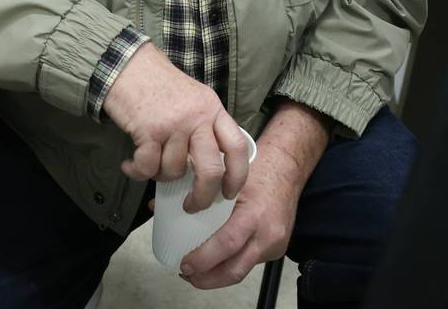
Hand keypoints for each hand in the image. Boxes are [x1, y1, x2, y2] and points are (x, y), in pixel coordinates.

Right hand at [101, 43, 248, 212]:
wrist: (126, 64)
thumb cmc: (158, 83)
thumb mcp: (194, 98)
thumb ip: (205, 126)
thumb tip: (209, 168)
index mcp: (213, 109)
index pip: (238, 147)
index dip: (238, 176)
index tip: (229, 193)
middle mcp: (197, 117)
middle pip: (211, 170)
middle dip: (202, 196)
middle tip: (192, 205)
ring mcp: (174, 124)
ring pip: (174, 170)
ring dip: (158, 174)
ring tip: (148, 162)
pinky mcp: (149, 130)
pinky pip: (148, 167)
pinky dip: (137, 172)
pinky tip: (130, 165)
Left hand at [177, 101, 329, 288]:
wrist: (287, 170)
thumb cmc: (257, 169)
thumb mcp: (225, 177)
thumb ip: (195, 192)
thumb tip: (159, 206)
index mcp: (253, 213)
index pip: (227, 243)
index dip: (204, 259)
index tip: (185, 264)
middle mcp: (267, 233)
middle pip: (236, 269)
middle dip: (207, 279)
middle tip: (186, 273)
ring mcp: (274, 244)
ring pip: (243, 271)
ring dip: (217, 276)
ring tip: (196, 273)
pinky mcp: (276, 249)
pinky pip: (250, 262)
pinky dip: (230, 264)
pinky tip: (217, 260)